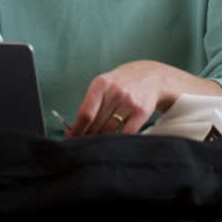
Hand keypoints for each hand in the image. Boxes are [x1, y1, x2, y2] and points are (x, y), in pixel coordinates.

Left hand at [65, 61, 221, 136]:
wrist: (150, 77)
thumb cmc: (120, 83)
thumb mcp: (103, 85)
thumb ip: (89, 104)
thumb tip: (73, 130)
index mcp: (101, 84)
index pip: (85, 113)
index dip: (76, 130)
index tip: (70, 138)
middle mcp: (116, 93)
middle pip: (96, 125)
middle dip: (86, 136)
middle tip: (81, 144)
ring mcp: (130, 103)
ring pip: (109, 131)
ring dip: (100, 140)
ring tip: (95, 144)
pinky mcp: (141, 113)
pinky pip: (126, 134)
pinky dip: (117, 141)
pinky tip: (112, 142)